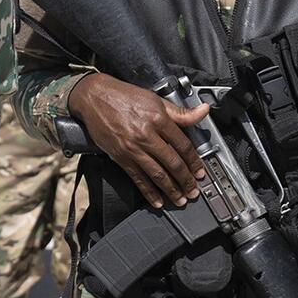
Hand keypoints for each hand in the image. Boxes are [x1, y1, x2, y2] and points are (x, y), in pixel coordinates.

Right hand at [66, 72, 211, 208]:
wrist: (94, 97)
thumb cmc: (123, 96)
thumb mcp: (156, 99)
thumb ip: (181, 112)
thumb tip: (203, 111)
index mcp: (158, 120)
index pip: (183, 145)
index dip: (195, 161)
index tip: (200, 171)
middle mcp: (147, 135)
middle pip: (173, 163)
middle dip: (186, 181)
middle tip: (194, 191)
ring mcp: (133, 148)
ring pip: (157, 174)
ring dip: (171, 190)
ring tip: (181, 199)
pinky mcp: (121, 157)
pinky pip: (138, 178)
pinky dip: (149, 192)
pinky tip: (157, 200)